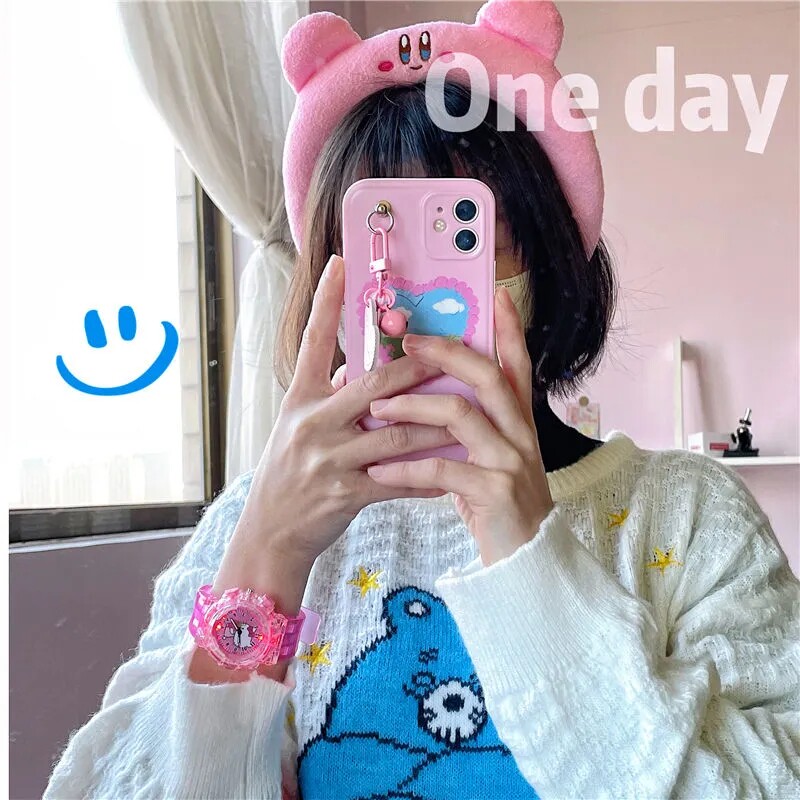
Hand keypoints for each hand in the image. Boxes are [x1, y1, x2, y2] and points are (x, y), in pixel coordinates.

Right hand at [215, 254, 453, 592]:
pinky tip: (454, 474)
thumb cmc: (288, 473)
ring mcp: (329, 459)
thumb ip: (330, 394)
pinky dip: (430, 476)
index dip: (327, 301)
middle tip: (452, 349)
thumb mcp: (299, 426)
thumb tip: (361, 367)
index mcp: (300, 399)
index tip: (343, 263)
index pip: (313, 341)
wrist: (270, 532)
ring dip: (437, 423)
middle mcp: (312, 423)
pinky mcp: (346, 494)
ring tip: (469, 413)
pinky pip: (400, 481)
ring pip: (397, 432)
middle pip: (373, 384)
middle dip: (418, 367)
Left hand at [365, 286, 553, 565]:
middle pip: (487, 376)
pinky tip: (379, 472)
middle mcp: (521, 434)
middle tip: (407, 342)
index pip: (517, 365)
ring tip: (376, 411)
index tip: (496, 294)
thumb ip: (469, 429)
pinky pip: (443, 471)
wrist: (526, 562)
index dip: (509, 329)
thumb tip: (422, 399)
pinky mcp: (495, 493)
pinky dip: (406, 470)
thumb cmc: (497, 507)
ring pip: (461, 415)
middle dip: (445, 354)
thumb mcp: (490, 460)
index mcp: (520, 422)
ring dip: (413, 408)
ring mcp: (511, 462)